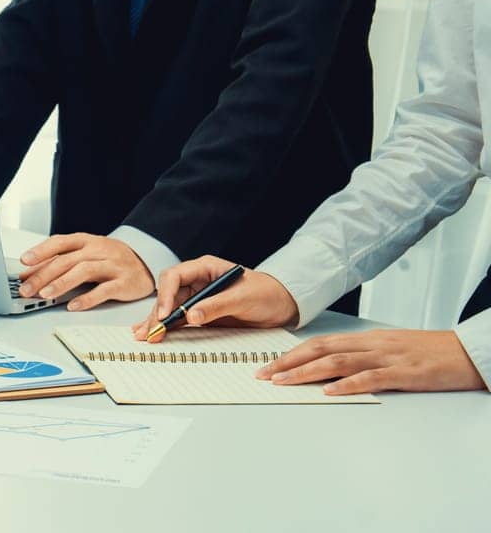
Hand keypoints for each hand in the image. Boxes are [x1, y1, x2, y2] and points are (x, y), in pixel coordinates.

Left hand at [17, 233, 154, 310]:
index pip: (60, 243)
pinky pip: (105, 290)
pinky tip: (73, 306)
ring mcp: (112, 265)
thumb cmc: (108, 258)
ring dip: (62, 283)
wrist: (146, 261)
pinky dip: (88, 298)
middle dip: (44, 275)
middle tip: (26, 288)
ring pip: (84, 271)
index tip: (24, 261)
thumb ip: (58, 263)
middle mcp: (98, 250)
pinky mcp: (124, 283)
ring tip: (45, 295)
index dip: (41, 251)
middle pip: (67, 260)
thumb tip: (28, 274)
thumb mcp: (84, 255)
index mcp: (86, 241)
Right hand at [132, 255, 299, 341]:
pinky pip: (179, 320)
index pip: (175, 277)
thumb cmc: (267, 294)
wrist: (282, 306)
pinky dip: (166, 327)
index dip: (166, 295)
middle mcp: (197, 282)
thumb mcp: (243, 298)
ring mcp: (197, 298)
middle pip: (168, 295)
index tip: (165, 315)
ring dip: (156, 322)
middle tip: (149, 332)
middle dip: (157, 313)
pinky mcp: (200, 314)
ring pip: (170, 309)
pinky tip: (153, 333)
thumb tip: (191, 316)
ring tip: (143, 336)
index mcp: (205, 268)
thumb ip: (217, 306)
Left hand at [254, 330, 487, 394]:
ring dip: (307, 373)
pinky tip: (330, 391)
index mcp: (367, 339)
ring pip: (339, 361)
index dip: (291, 354)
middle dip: (287, 362)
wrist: (469, 351)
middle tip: (261, 375)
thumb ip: (361, 357)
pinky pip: (372, 377)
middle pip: (321, 349)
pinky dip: (348, 384)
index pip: (320, 343)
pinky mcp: (405, 373)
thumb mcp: (390, 349)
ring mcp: (388, 357)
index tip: (267, 365)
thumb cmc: (430, 352)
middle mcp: (372, 345)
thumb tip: (328, 370)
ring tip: (283, 382)